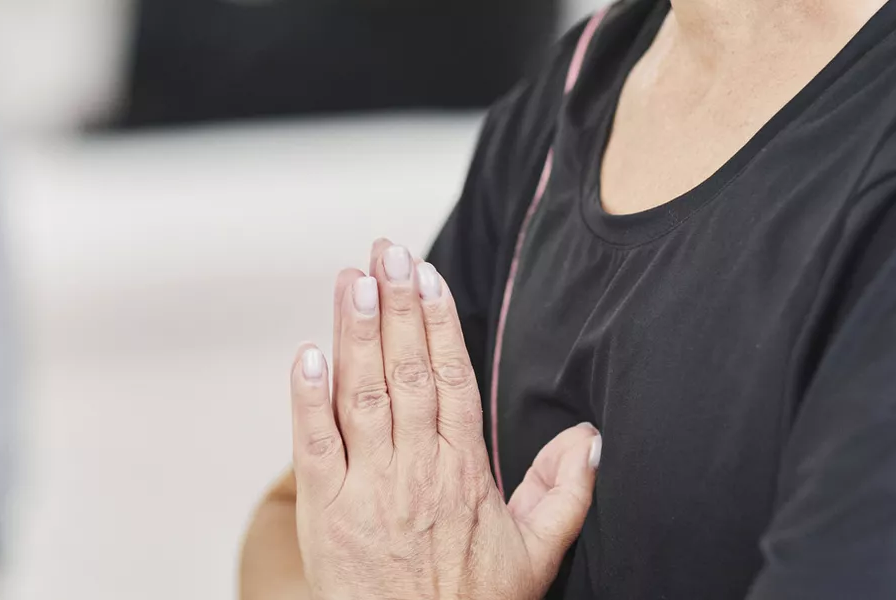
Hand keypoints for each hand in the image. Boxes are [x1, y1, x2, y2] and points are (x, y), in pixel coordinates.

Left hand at [287, 240, 601, 599]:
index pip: (452, 379)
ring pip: (362, 394)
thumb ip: (564, 493)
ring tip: (351, 279)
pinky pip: (314, 446)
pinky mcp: (326, 514)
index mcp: (466, 473)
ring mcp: (369, 490)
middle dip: (395, 305)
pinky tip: (306, 354)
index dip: (439, 323)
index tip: (429, 276)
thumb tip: (589, 438)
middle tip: (386, 251)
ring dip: (354, 332)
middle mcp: (417, 471)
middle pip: (407, 371)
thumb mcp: (536, 555)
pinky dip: (307, 398)